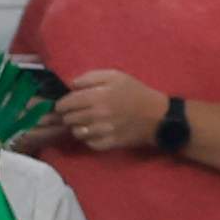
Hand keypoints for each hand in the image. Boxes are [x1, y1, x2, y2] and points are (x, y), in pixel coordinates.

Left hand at [51, 69, 173, 155]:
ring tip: (83, 123)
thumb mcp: (115, 76)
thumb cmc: (136, 92)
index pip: (67, 103)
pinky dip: (88, 139)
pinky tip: (94, 133)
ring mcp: (104, 131)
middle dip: (68, 116)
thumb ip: (91, 77)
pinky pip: (90, 144)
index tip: (63, 105)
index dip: (61, 104)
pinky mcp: (110, 143)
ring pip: (77, 132)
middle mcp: (98, 115)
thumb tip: (72, 84)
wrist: (158, 116)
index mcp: (97, 96)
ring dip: (77, 128)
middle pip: (69, 119)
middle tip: (73, 113)